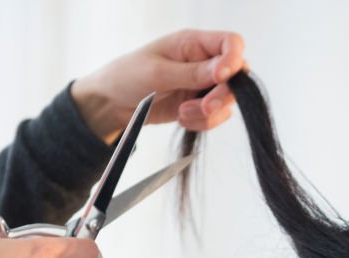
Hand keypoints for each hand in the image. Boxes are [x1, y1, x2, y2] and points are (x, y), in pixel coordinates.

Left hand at [71, 29, 246, 142]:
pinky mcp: (199, 104)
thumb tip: (225, 71)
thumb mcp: (159, 73)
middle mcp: (203, 61)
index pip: (231, 44)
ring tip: (183, 114)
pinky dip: (202, 123)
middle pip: (236, 77)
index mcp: (193, 43)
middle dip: (221, 96)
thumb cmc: (127, 77)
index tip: (220, 78)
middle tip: (203, 107)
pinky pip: (216, 117)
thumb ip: (193, 73)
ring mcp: (202, 84)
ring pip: (227, 101)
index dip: (234, 60)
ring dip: (209, 113)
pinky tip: (183, 120)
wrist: (112, 104)